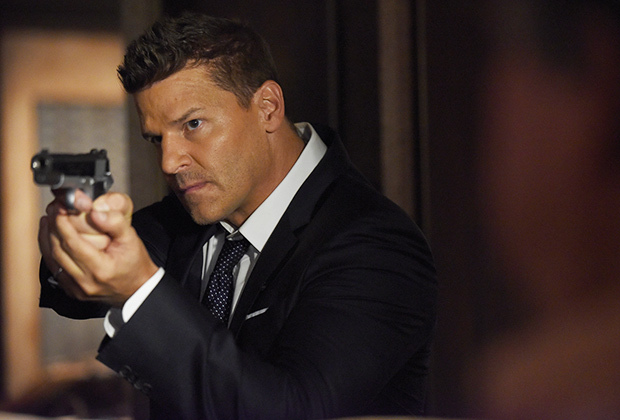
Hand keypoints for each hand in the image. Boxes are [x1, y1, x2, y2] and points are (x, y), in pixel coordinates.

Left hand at [39, 190, 157, 306]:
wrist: (137, 287)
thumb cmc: (134, 264)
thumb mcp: (131, 239)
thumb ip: (115, 223)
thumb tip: (94, 212)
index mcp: (101, 269)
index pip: (73, 244)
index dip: (63, 224)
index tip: (60, 208)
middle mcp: (86, 282)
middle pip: (58, 251)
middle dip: (53, 227)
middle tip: (54, 209)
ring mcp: (77, 289)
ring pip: (52, 260)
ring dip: (47, 238)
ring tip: (49, 219)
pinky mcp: (72, 290)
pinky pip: (55, 268)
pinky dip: (50, 251)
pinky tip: (51, 237)